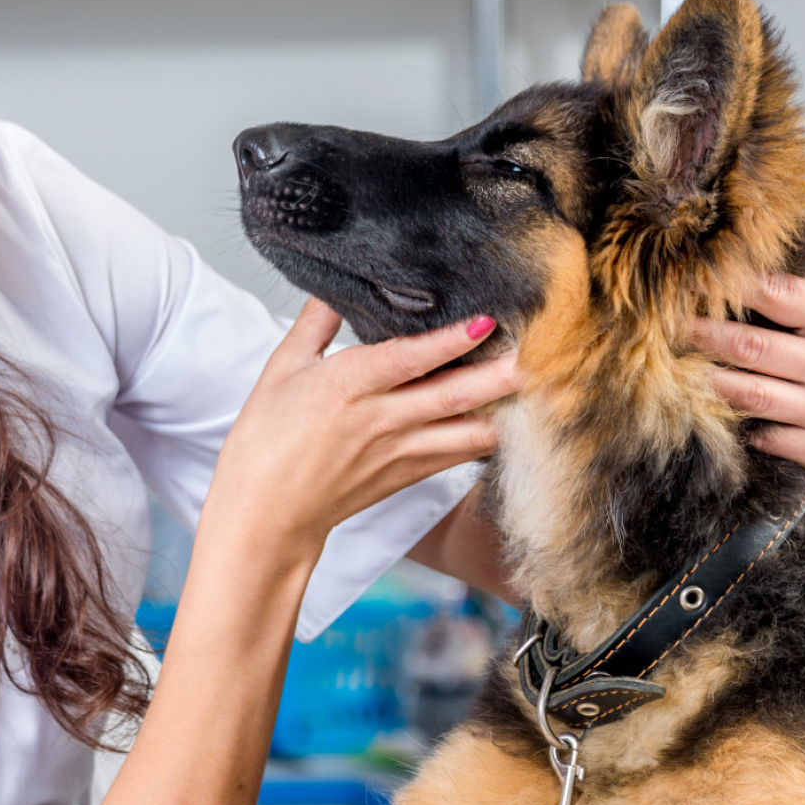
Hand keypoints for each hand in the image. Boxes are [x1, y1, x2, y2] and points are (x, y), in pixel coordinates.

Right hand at [209, 299, 519, 551]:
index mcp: (347, 386)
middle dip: (501, 375)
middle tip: (539, 353)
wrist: (266, 515)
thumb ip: (314, 325)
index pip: (409, 359)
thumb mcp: (281, 371)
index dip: (451, 341)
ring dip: (503, 408)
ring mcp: (400, 453)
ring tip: (535, 383)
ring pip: (469, 432)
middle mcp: (381, 420)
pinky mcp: (409, 476)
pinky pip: (459, 455)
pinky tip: (507, 417)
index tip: (486, 321)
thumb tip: (332, 288)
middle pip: (455, 396)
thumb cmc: (265, 445)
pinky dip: (486, 437)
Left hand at [692, 275, 804, 481]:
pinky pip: (766, 436)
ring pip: (750, 394)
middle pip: (751, 347)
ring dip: (709, 382)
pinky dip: (740, 424)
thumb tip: (737, 283)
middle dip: (704, 336)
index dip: (729, 289)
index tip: (692, 286)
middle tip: (671, 329)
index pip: (776, 295)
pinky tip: (723, 412)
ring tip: (683, 370)